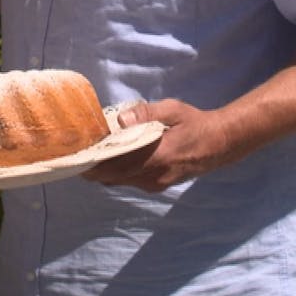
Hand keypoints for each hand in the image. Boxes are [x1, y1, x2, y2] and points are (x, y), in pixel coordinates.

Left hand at [81, 99, 233, 191]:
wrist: (219, 144)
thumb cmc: (194, 123)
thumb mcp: (173, 110)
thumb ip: (146, 113)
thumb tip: (121, 118)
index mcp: (157, 157)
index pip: (116, 166)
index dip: (93, 163)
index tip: (75, 154)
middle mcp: (154, 176)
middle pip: (112, 177)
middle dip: (92, 166)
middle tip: (75, 152)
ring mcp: (155, 184)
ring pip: (119, 181)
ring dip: (103, 170)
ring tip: (88, 153)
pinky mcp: (157, 185)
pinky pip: (128, 181)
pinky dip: (115, 172)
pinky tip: (109, 158)